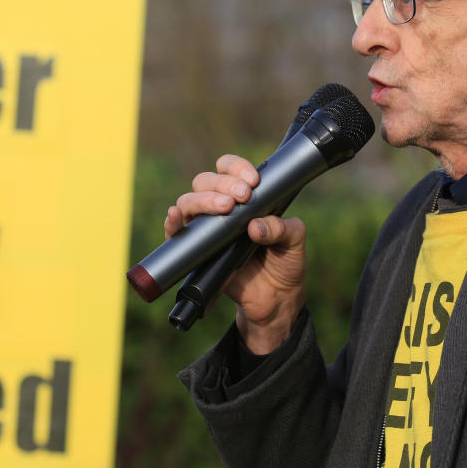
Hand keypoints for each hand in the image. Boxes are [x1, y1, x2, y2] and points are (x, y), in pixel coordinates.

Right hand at [165, 154, 306, 353]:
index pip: (229, 169)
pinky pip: (175, 233)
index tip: (253, 181)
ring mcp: (206, 228)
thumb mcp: (294, 241)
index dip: (236, 168)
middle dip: (222, 184)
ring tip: (225, 208)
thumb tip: (255, 226)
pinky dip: (172, 222)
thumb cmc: (285, 263)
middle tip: (242, 197)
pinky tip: (175, 217)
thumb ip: (281, 228)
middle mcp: (221, 208)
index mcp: (244, 198)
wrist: (276, 299)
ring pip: (188, 201)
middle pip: (205, 181)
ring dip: (203, 200)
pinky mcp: (196, 251)